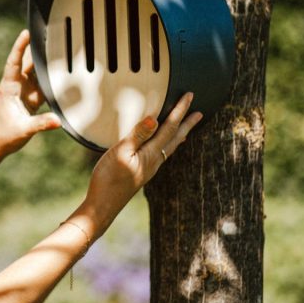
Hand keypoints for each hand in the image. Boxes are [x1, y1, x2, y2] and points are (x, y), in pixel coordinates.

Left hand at [0, 30, 60, 156]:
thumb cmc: (4, 134)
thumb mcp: (23, 130)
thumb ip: (40, 124)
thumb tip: (58, 121)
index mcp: (9, 87)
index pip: (14, 63)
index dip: (20, 47)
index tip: (26, 32)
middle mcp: (17, 84)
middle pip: (27, 61)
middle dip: (36, 46)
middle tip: (50, 31)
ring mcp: (25, 89)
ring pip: (37, 70)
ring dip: (46, 60)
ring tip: (61, 44)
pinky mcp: (32, 96)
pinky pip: (44, 82)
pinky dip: (53, 75)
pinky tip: (64, 68)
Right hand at [83, 92, 202, 231]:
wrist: (103, 206)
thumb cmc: (108, 179)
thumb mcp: (120, 153)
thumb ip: (137, 136)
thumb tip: (154, 119)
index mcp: (151, 154)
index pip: (169, 128)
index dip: (180, 111)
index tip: (190, 96)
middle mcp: (155, 161)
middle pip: (175, 138)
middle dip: (187, 124)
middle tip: (200, 113)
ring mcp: (149, 168)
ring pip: (170, 147)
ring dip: (179, 134)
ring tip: (186, 128)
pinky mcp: (141, 173)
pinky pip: (161, 154)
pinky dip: (168, 145)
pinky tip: (161, 147)